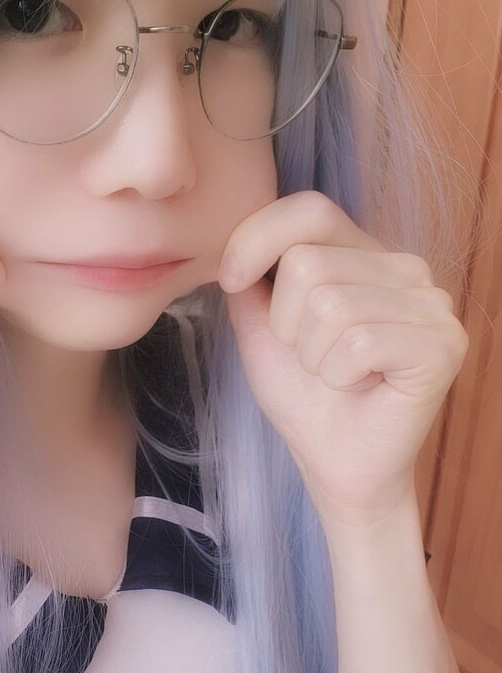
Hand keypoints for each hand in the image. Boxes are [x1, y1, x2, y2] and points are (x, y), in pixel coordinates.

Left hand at [219, 190, 468, 526]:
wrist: (334, 464)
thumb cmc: (304, 397)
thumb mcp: (260, 327)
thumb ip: (250, 276)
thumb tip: (235, 241)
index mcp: (364, 252)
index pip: (309, 208)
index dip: (256, 238)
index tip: (230, 280)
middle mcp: (406, 268)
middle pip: (307, 262)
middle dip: (285, 324)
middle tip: (312, 360)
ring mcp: (431, 304)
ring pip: (330, 304)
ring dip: (312, 356)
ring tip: (336, 376)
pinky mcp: (442, 346)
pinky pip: (359, 342)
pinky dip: (338, 375)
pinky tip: (359, 388)